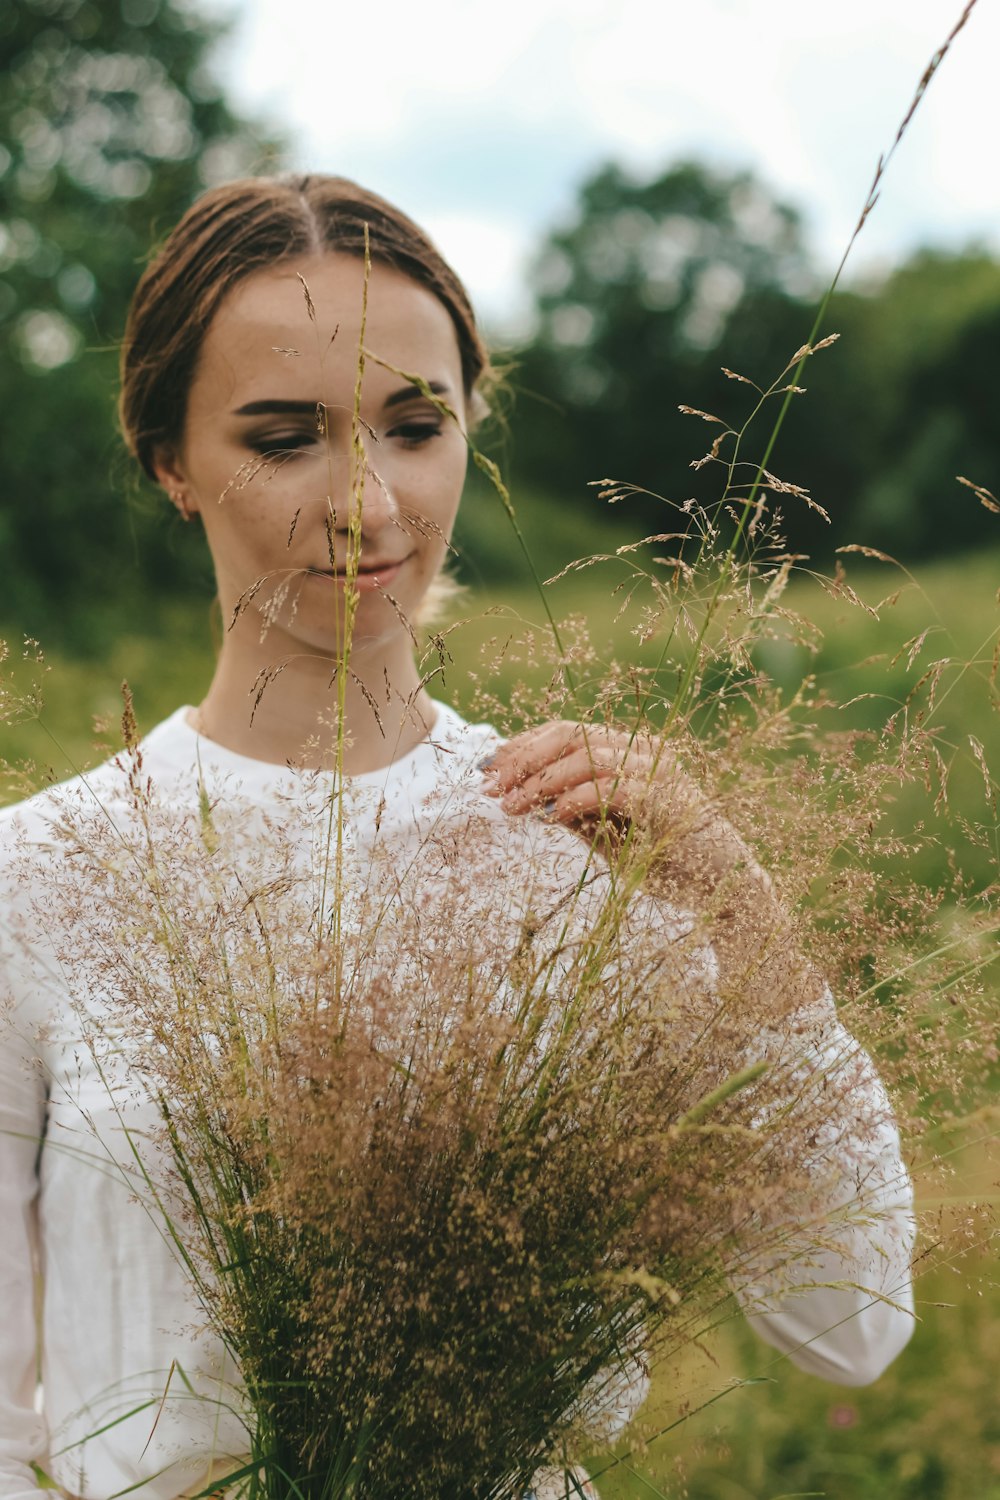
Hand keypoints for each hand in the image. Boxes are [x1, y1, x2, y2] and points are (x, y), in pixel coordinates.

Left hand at [481, 719, 819, 1012]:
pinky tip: (549, 816)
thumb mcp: (606, 834)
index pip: (567, 732)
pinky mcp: (666, 799)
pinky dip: (574, 799)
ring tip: (510, 806)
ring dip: (540, 780)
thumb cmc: (667, 861)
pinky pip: (610, 788)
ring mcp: (659, 771)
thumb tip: (524, 797)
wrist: (723, 890)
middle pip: (570, 735)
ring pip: (586, 756)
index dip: (523, 745)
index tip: (487, 767)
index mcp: (631, 751)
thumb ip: (572, 811)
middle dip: (523, 758)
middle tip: (489, 786)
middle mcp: (645, 750)